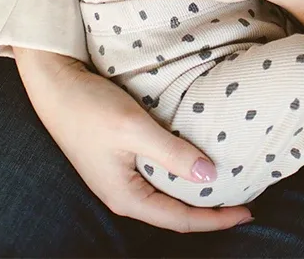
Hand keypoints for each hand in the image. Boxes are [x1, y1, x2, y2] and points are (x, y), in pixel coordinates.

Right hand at [14, 48, 251, 231]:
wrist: (54, 84)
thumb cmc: (89, 107)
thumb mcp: (135, 129)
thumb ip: (172, 154)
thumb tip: (210, 175)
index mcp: (125, 197)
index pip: (180, 219)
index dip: (216, 219)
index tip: (248, 212)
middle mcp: (122, 195)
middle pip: (174, 213)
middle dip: (209, 211)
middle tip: (244, 200)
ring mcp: (119, 179)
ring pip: (166, 197)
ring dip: (195, 193)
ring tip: (226, 185)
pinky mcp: (118, 161)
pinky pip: (157, 179)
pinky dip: (180, 176)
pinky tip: (195, 163)